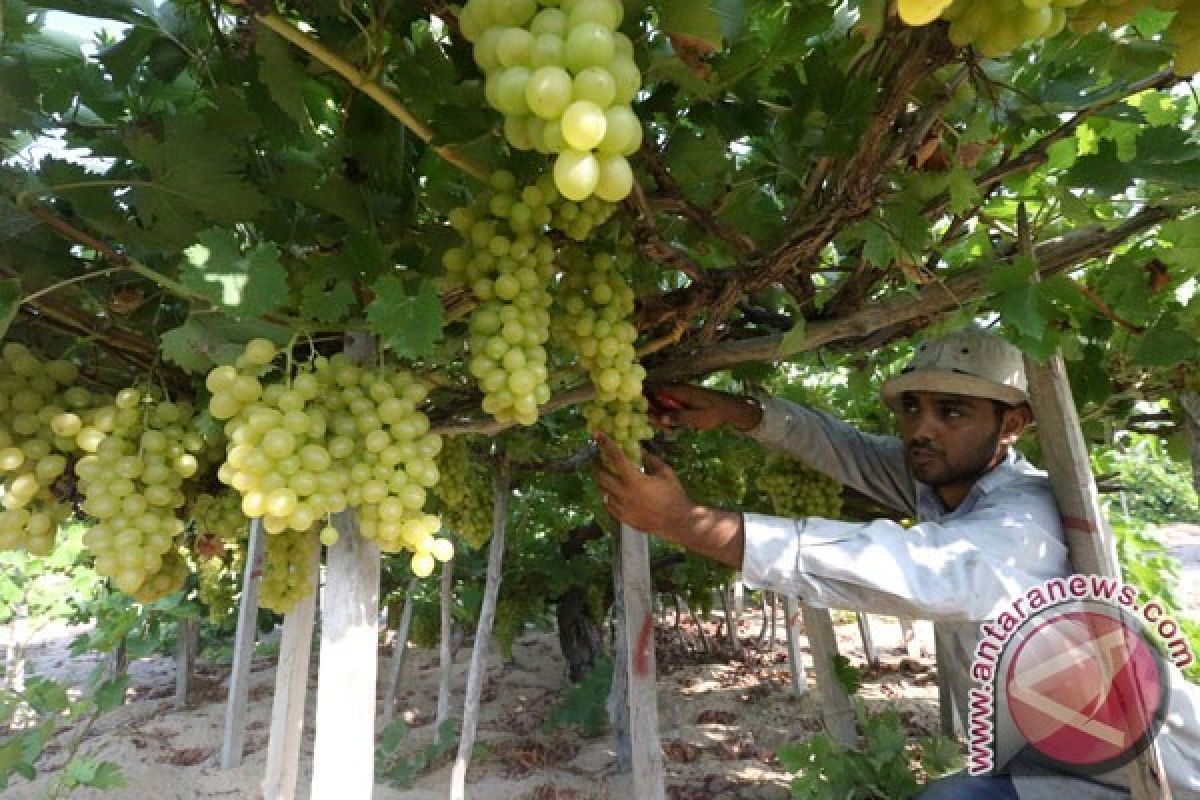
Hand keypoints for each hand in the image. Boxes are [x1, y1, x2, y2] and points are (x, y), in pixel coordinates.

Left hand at [591, 432, 746, 567]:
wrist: (678, 522)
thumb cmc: (674, 495)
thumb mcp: (665, 473)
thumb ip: (651, 460)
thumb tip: (640, 451)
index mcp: (634, 480)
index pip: (615, 457)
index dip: (605, 444)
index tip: (597, 434)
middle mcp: (623, 494)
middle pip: (601, 476)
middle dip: (596, 466)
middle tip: (597, 460)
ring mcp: (621, 508)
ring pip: (602, 492)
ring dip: (602, 482)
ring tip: (606, 476)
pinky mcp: (622, 519)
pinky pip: (608, 505)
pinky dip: (608, 497)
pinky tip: (613, 494)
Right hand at [645, 385, 762, 432]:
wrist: (731, 409)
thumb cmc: (715, 412)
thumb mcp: (697, 418)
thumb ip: (678, 417)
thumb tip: (660, 418)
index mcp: (679, 391)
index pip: (655, 391)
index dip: (648, 403)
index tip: (649, 417)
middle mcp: (678, 391)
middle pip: (657, 399)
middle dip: (655, 414)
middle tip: (663, 429)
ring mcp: (681, 396)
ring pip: (664, 405)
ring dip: (664, 417)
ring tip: (670, 431)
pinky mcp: (685, 401)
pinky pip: (672, 407)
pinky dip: (671, 417)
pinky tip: (674, 429)